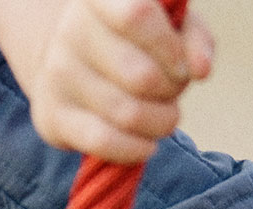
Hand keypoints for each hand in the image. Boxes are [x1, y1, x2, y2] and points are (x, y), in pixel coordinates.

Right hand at [0, 0, 215, 164]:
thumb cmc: (132, 43)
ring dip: (160, 123)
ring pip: (127, 113)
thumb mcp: (169, 27)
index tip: (181, 66)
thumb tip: (200, 69)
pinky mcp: (52, 115)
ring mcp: (57, 74)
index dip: (170, 48)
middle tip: (171, 91)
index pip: (137, 14)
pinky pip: (104, 141)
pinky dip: (136, 149)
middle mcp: (71, 30)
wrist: (68, 64)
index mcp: (99, 0)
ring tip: (162, 116)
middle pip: (141, 76)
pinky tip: (146, 144)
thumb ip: (192, 39)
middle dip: (170, 92)